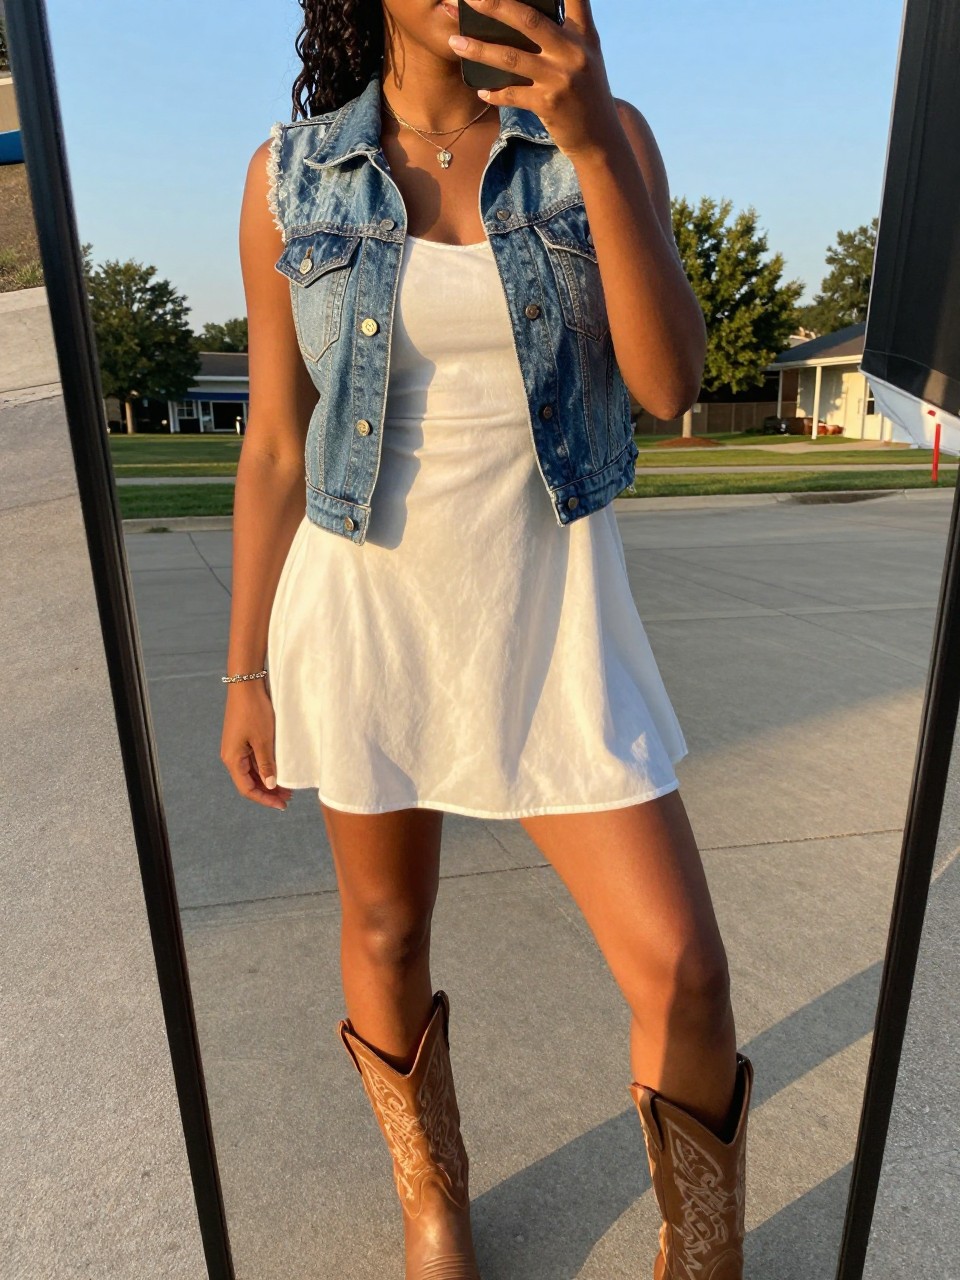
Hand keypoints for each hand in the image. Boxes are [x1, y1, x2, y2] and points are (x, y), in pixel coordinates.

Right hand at [220, 681, 292, 810]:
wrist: (246, 684)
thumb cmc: (254, 711)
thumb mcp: (264, 740)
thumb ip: (267, 764)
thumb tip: (269, 786)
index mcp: (232, 759)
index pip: (247, 789)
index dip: (265, 799)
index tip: (282, 805)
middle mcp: (231, 756)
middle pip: (249, 782)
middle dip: (268, 791)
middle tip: (288, 797)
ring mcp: (236, 747)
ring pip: (252, 772)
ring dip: (267, 780)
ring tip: (287, 786)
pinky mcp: (242, 739)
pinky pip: (252, 760)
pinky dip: (265, 768)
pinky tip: (278, 771)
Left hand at [449, 0, 621, 159]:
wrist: (601, 140)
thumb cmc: (586, 94)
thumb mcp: (585, 59)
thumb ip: (564, 35)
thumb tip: (522, 18)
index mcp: (584, 35)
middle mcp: (573, 52)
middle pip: (528, 20)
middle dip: (496, 5)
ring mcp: (560, 79)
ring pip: (512, 58)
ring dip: (479, 50)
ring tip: (455, 42)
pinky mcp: (549, 105)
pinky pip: (512, 94)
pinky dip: (494, 92)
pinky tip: (480, 89)